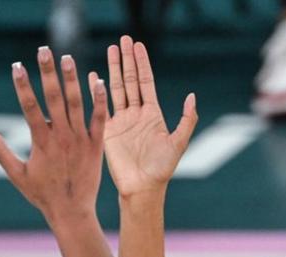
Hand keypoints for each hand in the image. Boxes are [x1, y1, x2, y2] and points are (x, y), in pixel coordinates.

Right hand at [0, 47, 106, 222]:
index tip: (17, 65)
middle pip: (53, 98)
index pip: (30, 107)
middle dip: (47, 72)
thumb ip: (0, 152)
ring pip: (76, 103)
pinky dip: (99, 100)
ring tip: (68, 58)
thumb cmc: (42, 195)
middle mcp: (61, 137)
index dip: (22, 85)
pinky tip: (98, 81)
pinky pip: (99, 119)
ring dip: (72, 79)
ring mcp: (80, 140)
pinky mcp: (96, 145)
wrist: (72, 212)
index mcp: (41, 142)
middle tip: (44, 50)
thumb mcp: (17, 175)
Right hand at [91, 36, 196, 197]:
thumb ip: (186, 120)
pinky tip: (92, 75)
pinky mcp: (107, 130)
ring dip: (113, 69)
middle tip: (122, 39)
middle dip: (126, 59)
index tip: (137, 45)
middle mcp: (136, 114)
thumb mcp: (178, 143)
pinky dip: (96, 90)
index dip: (142, 63)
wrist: (142, 187)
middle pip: (130, 80)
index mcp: (153, 114)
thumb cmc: (162, 169)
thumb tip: (192, 96)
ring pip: (116, 89)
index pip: (146, 82)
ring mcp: (121, 121)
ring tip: (109, 49)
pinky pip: (101, 106)